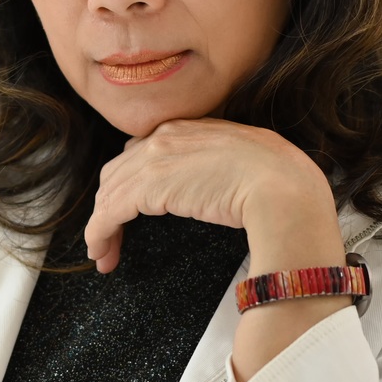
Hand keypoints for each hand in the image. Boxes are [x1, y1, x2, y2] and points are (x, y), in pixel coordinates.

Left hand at [84, 118, 334, 272]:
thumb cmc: (278, 181)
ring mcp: (155, 158)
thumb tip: (212, 190)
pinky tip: (100, 252)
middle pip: (118, 172)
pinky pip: (109, 212)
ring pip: (110, 193)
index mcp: (188, 127)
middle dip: (109, 205)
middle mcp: (165, 136)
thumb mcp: (241, 162)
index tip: (127, 207)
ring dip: (101, 226)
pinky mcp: (148, 186)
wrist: (283, 186)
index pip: (141, 152)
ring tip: (103, 254)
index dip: (128, 182)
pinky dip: (98, 233)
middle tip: (109, 236)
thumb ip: (217, 166)